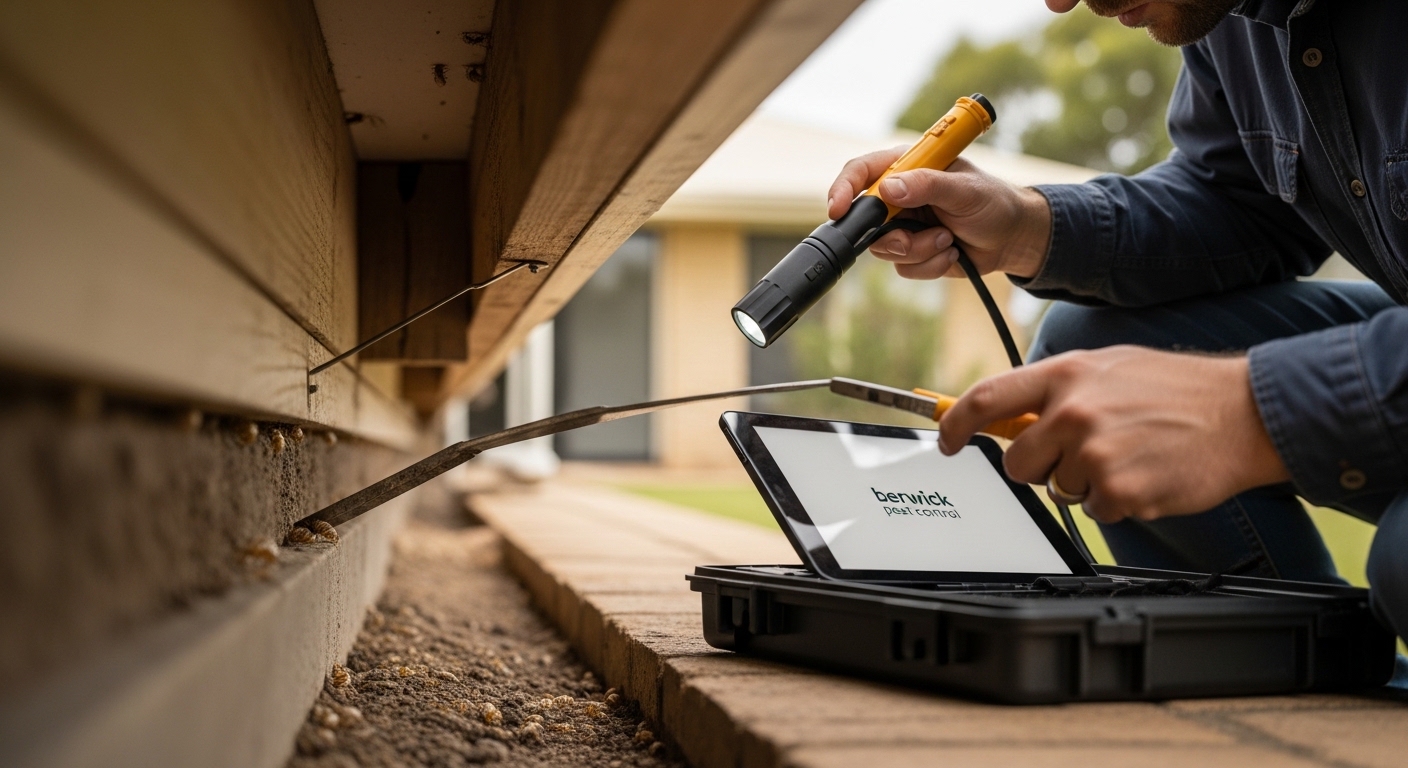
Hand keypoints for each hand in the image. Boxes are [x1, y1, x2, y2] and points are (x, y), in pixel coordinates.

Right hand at [827, 148, 1051, 279]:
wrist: (1012, 238)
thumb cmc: (993, 203)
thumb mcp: (964, 190)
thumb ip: (928, 185)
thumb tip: (889, 188)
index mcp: (907, 168)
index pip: (862, 172)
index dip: (844, 188)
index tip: (838, 209)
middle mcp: (899, 196)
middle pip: (866, 219)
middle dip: (894, 235)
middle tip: (917, 237)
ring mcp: (903, 225)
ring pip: (885, 249)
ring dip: (920, 250)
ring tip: (948, 240)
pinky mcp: (912, 250)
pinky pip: (903, 267)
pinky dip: (929, 265)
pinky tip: (951, 252)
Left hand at [936, 346, 1290, 523]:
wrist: (1244, 412)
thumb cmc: (1178, 390)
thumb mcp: (1109, 367)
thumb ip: (1056, 388)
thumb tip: (1006, 412)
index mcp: (1066, 375)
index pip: (986, 399)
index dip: (956, 425)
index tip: (947, 441)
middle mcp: (1074, 412)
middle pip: (1018, 463)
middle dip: (1039, 468)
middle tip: (1078, 456)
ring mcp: (1095, 454)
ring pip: (1059, 490)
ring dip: (1087, 483)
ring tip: (1129, 455)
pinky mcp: (1120, 491)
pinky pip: (1096, 512)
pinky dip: (1118, 502)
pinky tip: (1146, 475)